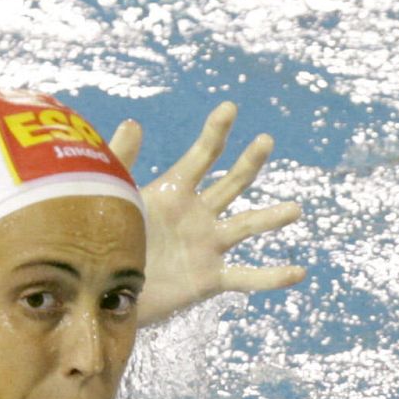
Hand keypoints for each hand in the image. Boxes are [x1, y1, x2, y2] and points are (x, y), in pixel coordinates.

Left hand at [111, 102, 306, 325]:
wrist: (100, 291)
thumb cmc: (102, 240)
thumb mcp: (113, 197)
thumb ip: (122, 162)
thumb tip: (133, 122)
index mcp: (173, 193)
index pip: (200, 158)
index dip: (215, 133)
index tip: (229, 107)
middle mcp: (196, 216)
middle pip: (231, 184)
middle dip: (249, 163)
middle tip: (265, 140)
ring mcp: (205, 246)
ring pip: (246, 227)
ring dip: (271, 218)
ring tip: (295, 209)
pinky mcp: (208, 279)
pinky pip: (246, 277)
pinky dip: (271, 277)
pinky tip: (298, 273)